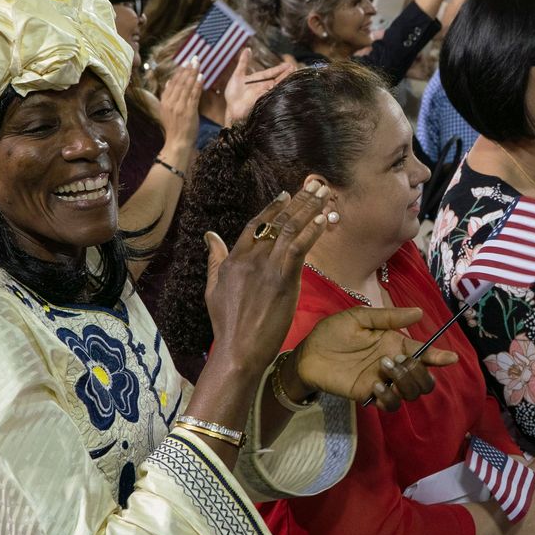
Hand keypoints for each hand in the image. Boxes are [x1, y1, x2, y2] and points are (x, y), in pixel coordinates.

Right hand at [156, 65, 200, 162]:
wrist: (178, 143)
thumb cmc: (175, 128)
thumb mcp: (167, 111)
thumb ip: (168, 96)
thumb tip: (169, 81)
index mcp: (164, 101)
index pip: (172, 82)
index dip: (179, 71)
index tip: (185, 62)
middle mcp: (170, 102)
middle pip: (180, 82)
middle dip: (187, 69)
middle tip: (194, 58)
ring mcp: (179, 107)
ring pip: (186, 86)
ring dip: (193, 73)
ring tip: (198, 64)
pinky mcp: (188, 111)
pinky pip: (193, 95)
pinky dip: (197, 85)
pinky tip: (201, 76)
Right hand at [202, 179, 330, 371]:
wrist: (238, 350)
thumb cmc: (227, 326)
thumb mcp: (213, 289)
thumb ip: (216, 260)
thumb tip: (210, 236)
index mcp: (234, 260)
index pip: (254, 225)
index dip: (271, 209)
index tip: (285, 196)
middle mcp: (250, 258)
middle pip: (276, 221)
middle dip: (298, 201)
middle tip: (315, 184)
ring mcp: (267, 267)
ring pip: (290, 229)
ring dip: (310, 208)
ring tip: (324, 193)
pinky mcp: (283, 279)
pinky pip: (299, 247)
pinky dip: (313, 231)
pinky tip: (324, 218)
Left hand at [222, 48, 295, 124]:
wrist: (231, 107)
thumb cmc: (233, 93)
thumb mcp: (238, 74)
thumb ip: (243, 62)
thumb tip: (247, 49)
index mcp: (258, 79)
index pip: (271, 72)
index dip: (279, 69)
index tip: (288, 64)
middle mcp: (263, 86)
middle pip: (277, 79)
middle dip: (285, 73)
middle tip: (294, 67)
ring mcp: (263, 93)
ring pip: (276, 86)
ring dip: (284, 80)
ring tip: (293, 73)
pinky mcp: (263, 100)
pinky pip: (272, 94)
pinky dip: (279, 90)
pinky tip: (285, 86)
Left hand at [294, 308, 457, 407]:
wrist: (309, 352)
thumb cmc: (333, 332)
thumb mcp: (360, 317)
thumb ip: (388, 317)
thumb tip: (419, 312)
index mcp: (394, 344)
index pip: (424, 353)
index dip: (439, 357)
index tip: (450, 358)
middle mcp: (393, 364)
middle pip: (424, 379)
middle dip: (420, 372)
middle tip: (398, 361)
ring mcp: (383, 381)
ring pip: (411, 393)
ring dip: (404, 382)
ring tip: (383, 369)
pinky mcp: (369, 395)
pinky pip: (391, 404)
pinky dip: (388, 397)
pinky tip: (375, 386)